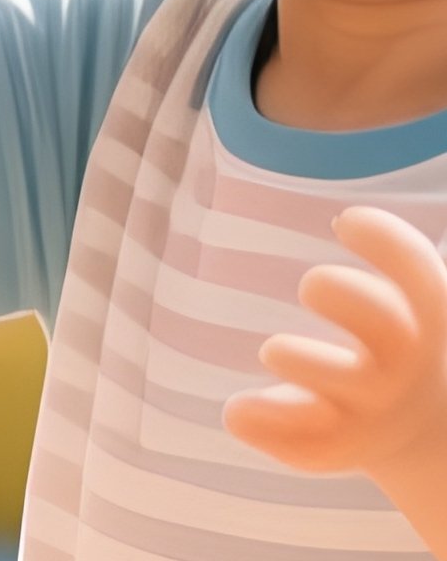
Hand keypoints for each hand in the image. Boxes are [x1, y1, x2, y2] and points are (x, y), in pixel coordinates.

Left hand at [225, 207, 446, 481]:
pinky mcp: (342, 444)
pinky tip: (235, 411)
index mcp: (424, 315)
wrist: (428, 434)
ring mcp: (373, 407)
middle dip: (341, 293)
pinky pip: (312, 447)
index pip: (417, 269)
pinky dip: (270, 426)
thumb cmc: (400, 336)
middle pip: (385, 322)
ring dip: (302, 360)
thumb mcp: (411, 301)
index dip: (384, 241)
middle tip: (310, 285)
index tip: (343, 221)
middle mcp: (403, 362)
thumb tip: (343, 216)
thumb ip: (391, 255)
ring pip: (345, 384)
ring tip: (272, 349)